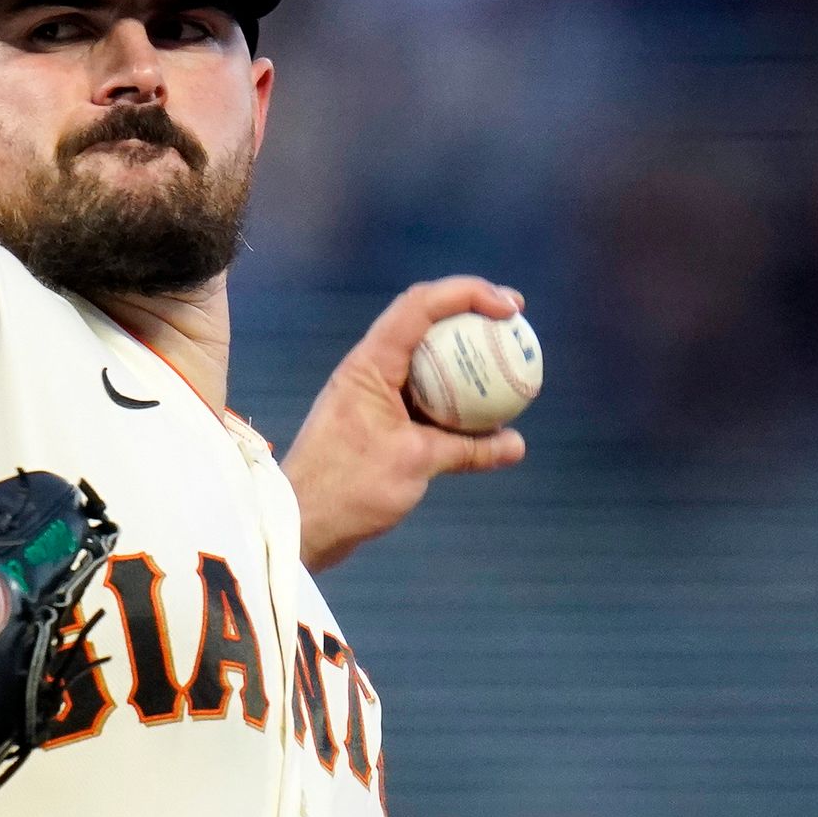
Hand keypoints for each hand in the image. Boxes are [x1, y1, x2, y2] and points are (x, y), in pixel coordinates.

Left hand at [280, 277, 528, 572]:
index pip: (420, 306)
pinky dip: (455, 399)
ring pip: (427, 361)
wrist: (300, 523)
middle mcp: (370, 370)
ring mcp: (373, 395)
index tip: (512, 307)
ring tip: (510, 360)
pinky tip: (489, 415)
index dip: (468, 293)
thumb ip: (468, 449)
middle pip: (426, 322)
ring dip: (466, 357)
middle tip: (516, 321)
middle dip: (472, 314)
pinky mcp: (379, 421)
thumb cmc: (347, 488)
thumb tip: (515, 444)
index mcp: (369, 365)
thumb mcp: (415, 463)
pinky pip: (425, 398)